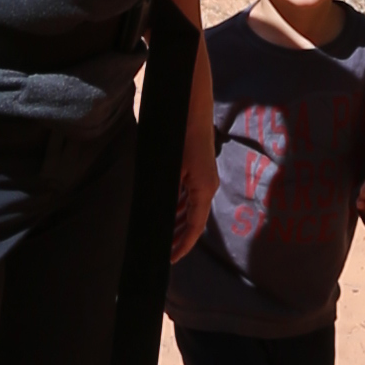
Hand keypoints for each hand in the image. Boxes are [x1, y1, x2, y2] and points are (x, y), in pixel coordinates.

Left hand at [172, 83, 215, 258]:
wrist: (191, 104)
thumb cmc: (180, 134)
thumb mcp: (170, 168)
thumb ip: (168, 194)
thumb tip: (157, 217)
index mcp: (203, 189)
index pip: (195, 227)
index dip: (183, 245)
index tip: (170, 259)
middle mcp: (206, 186)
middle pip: (193, 220)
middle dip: (179, 237)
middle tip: (163, 252)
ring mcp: (203, 176)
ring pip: (190, 207)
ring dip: (178, 221)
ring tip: (163, 236)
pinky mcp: (197, 168)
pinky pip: (189, 194)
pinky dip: (178, 206)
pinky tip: (167, 210)